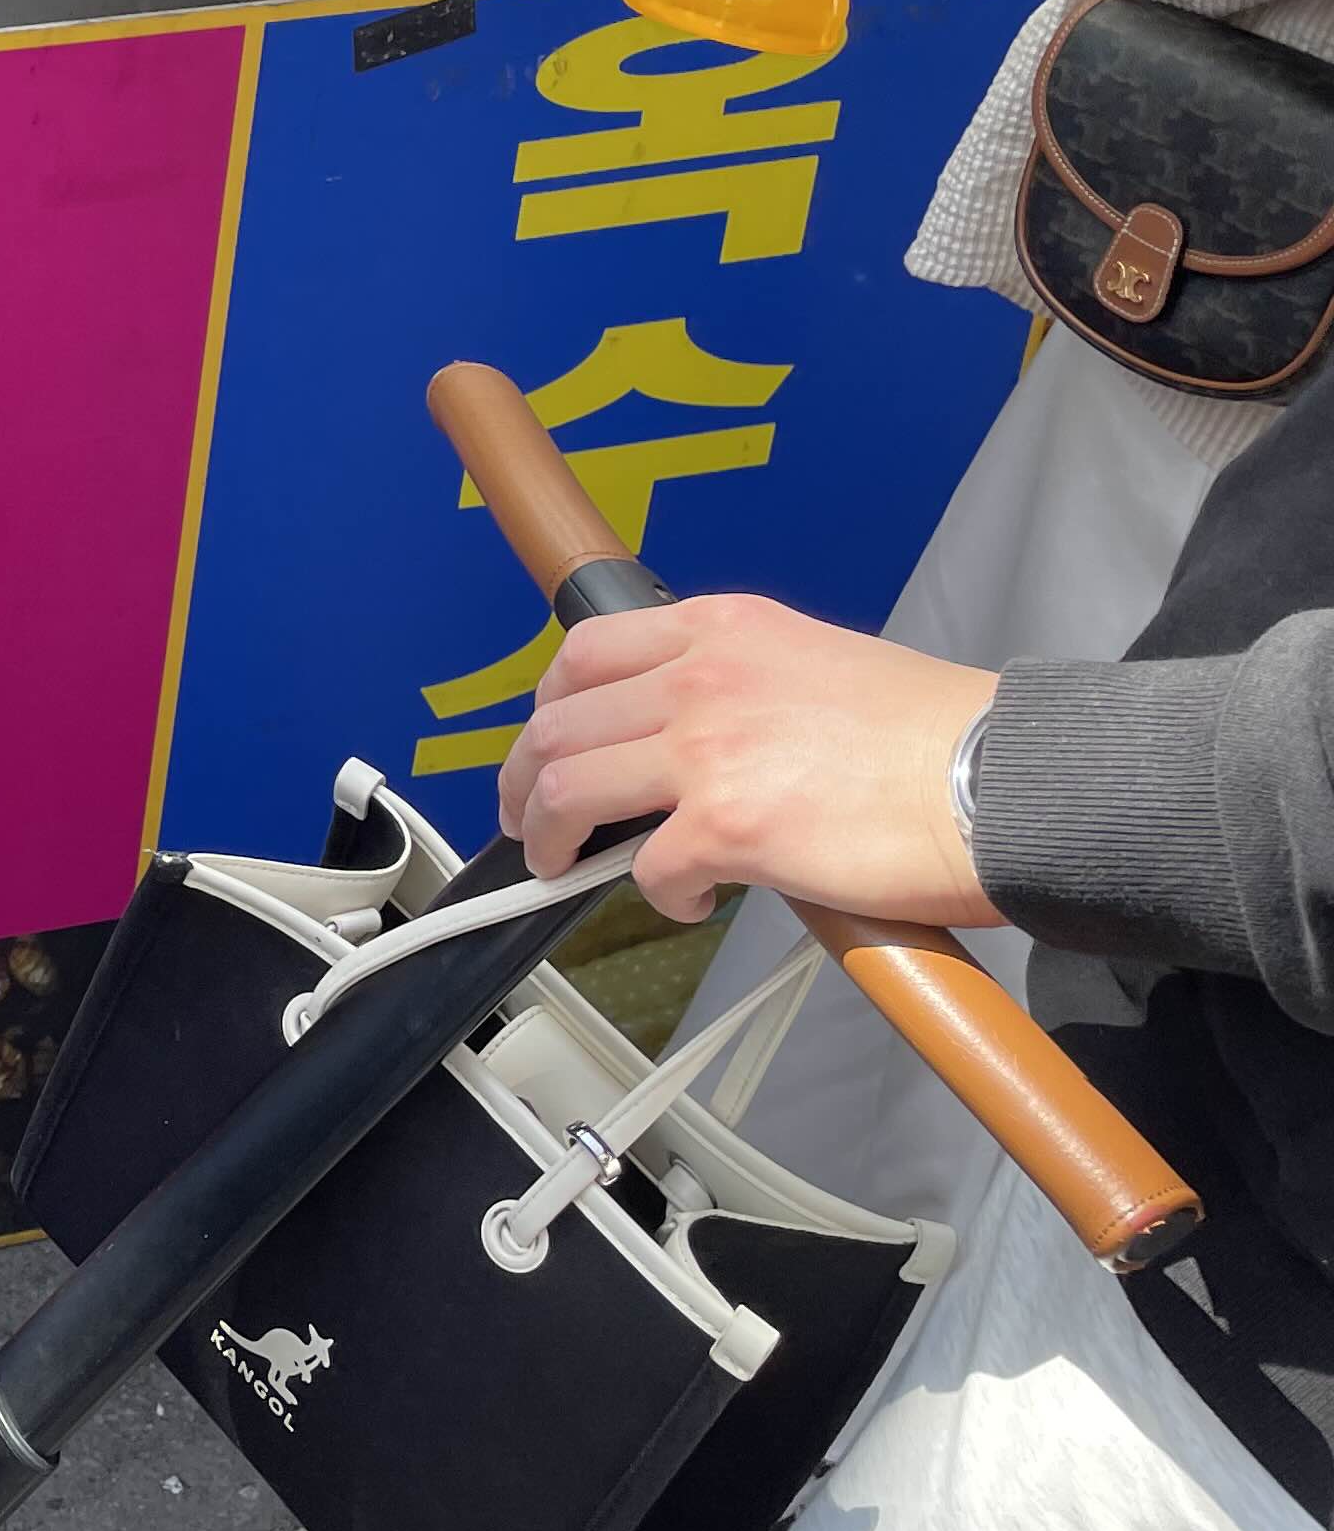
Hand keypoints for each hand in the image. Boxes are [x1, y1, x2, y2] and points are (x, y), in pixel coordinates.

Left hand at [498, 594, 1000, 927]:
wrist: (1006, 781)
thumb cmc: (939, 737)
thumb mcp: (820, 664)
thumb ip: (743, 686)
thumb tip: (696, 742)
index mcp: (722, 628)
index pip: (586, 652)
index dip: (550, 707)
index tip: (545, 744)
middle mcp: (700, 676)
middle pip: (558, 725)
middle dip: (524, 781)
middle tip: (527, 821)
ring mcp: (706, 749)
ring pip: (568, 789)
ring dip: (551, 837)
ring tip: (562, 867)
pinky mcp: (726, 827)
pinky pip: (646, 870)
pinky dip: (657, 896)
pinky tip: (690, 901)